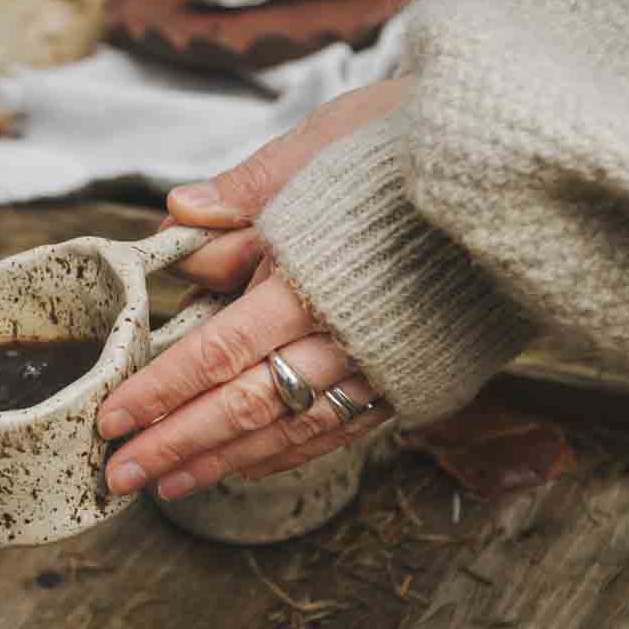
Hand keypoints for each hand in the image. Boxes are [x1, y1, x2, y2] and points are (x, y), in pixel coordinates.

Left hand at [97, 79, 407, 497]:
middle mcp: (346, 334)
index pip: (218, 351)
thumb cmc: (411, 147)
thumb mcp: (325, 144)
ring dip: (223, 460)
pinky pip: (340, 429)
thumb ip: (249, 191)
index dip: (161, 391)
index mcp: (313, 277)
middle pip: (246, 404)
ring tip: (169, 484)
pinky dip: (288, 452)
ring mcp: (383, 365)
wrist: (516, 175)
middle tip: (121, 476)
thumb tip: (178, 216)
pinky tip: (245, 464)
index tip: (112, 418)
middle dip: (177, 445)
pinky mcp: (412, 379)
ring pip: (291, 428)